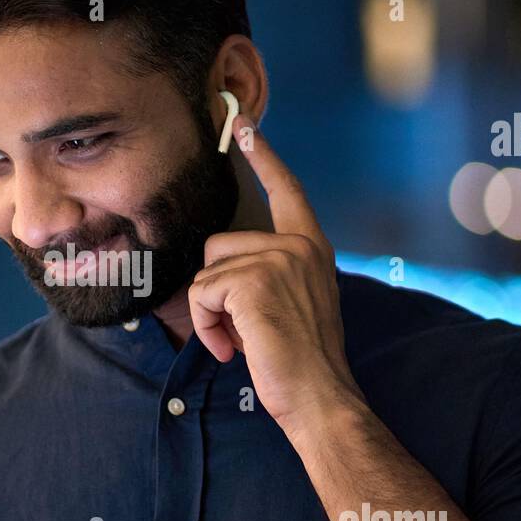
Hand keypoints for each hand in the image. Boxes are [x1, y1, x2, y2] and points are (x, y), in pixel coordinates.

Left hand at [188, 113, 363, 429]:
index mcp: (312, 248)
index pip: (287, 191)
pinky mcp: (253, 282)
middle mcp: (299, 246)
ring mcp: (278, 260)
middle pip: (220, 246)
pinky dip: (206, 327)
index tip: (244, 123)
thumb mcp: (291, 304)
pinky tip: (233, 350)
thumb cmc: (301, 361)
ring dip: (211, 314)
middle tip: (246, 331)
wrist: (319, 397)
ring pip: (208, 273)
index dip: (264, 156)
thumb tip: (219, 271)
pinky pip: (202, 295)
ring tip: (242, 341)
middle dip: (218, 291)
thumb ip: (268, 275)